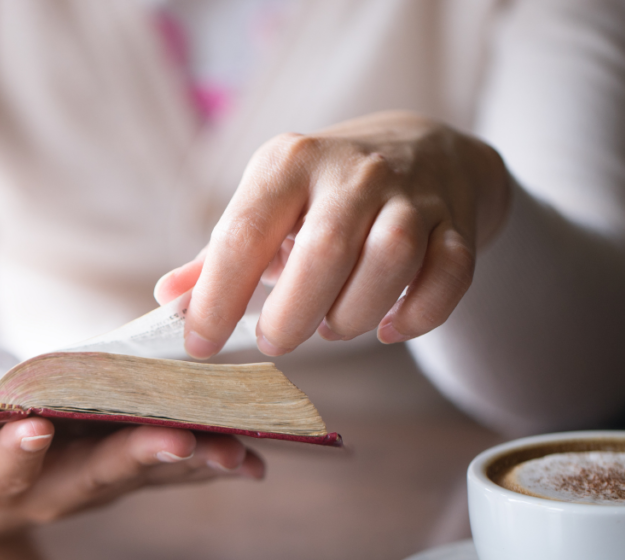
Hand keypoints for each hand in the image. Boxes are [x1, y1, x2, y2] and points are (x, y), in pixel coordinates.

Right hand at [0, 411, 264, 537]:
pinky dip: (201, 462)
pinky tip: (246, 457)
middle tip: (173, 438)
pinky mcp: (110, 473)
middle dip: (129, 460)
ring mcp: (80, 486)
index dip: (12, 456)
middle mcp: (36, 494)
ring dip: (183, 463)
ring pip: (133, 477)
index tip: (35, 426)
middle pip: (83, 482)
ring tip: (231, 448)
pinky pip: (157, 471)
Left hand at [155, 111, 509, 357]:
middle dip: (291, 315)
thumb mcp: (266, 206)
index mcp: (288, 164)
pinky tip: (389, 328)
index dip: (216, 298)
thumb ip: (218, 255)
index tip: (200, 345)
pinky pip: (449, 277)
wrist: (421, 148)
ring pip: (391, 260)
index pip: (242, 234)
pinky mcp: (456, 223)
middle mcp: (351, 172)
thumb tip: (167, 299)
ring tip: (329, 326)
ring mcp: (411, 195)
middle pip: (323, 252)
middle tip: (274, 341)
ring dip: (353, 314)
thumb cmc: (322, 194)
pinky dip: (418, 315)